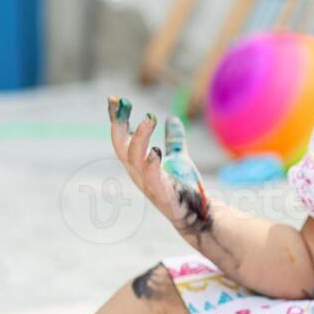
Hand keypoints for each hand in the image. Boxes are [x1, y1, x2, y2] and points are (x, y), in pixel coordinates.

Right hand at [107, 96, 212, 240]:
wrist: (198, 214)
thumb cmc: (184, 188)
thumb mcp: (179, 159)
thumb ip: (174, 141)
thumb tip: (172, 119)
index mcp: (138, 164)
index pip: (122, 138)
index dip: (117, 119)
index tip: (114, 99)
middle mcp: (137, 173)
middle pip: (120, 146)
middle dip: (119, 124)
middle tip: (124, 103)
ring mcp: (147, 184)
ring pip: (133, 158)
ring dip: (140, 137)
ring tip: (149, 118)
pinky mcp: (161, 194)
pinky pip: (151, 178)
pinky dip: (152, 164)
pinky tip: (156, 151)